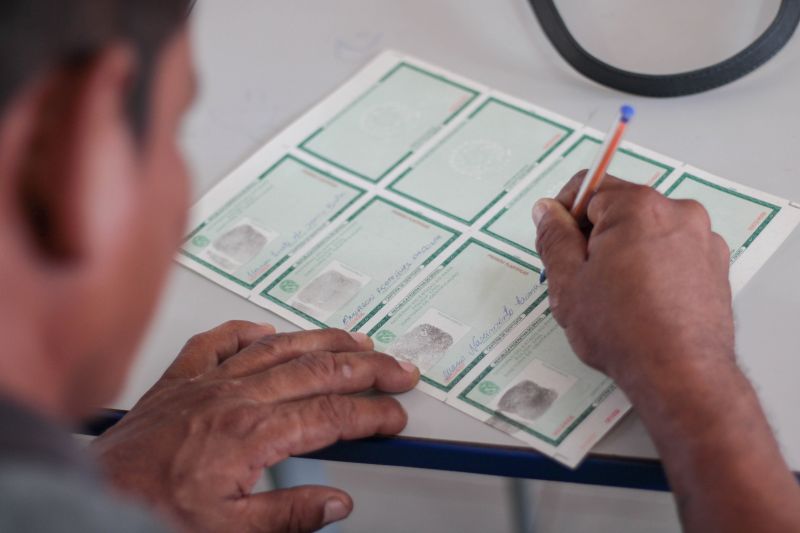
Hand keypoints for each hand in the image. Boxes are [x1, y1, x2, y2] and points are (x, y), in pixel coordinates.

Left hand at [90, 321, 419, 532]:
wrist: (92, 497)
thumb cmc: (151, 511)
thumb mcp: (228, 532)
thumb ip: (288, 514)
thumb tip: (335, 503)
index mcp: (251, 434)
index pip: (332, 415)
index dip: (372, 413)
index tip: (395, 416)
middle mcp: (234, 398)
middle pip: (318, 371)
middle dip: (367, 369)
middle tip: (398, 370)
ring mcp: (207, 382)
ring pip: (280, 348)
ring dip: (325, 342)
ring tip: (357, 343)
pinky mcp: (180, 378)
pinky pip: (218, 341)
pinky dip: (247, 332)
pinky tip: (266, 330)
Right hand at [532, 172, 734, 388]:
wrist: (681, 375)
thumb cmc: (624, 330)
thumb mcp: (567, 281)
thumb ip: (554, 237)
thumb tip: (547, 212)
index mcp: (638, 207)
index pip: (589, 187)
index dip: (564, 214)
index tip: (556, 242)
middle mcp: (678, 213)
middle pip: (620, 209)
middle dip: (595, 236)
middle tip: (581, 278)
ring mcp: (702, 240)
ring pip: (647, 233)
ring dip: (625, 253)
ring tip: (614, 297)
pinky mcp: (715, 266)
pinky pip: (672, 253)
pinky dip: (653, 268)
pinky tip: (642, 303)